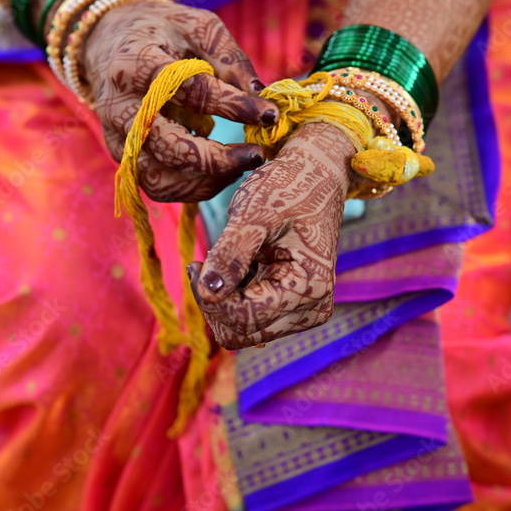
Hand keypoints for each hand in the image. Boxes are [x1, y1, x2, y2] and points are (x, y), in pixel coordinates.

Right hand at [83, 0, 277, 202]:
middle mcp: (122, 105)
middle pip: (169, 147)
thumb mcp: (197, 26)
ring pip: (159, 178)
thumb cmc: (162, 31)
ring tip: (241, 165)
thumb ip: (228, 57)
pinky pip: (156, 186)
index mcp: (137, 64)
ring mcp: (118, 136)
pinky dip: (191, 187)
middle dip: (218, 158)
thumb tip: (260, 92)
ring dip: (206, 181)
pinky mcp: (122, 157)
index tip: (270, 114)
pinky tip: (220, 172)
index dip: (233, 105)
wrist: (108, 41)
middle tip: (257, 154)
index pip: (189, 90)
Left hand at [187, 123, 353, 348]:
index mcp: (308, 287)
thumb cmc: (289, 189)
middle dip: (215, 302)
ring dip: (223, 301)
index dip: (210, 298)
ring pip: (243, 331)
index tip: (194, 265)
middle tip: (202, 264)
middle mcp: (311, 308)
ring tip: (218, 262)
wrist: (316, 178)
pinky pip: (252, 319)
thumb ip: (230, 254)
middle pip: (241, 332)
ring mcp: (304, 311)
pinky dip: (234, 298)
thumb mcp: (255, 214)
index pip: (244, 318)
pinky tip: (232, 268)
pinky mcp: (293, 307)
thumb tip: (208, 291)